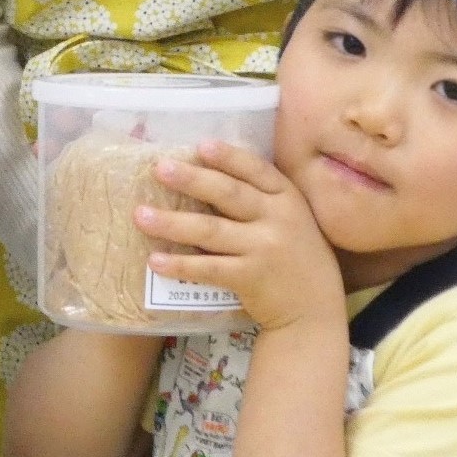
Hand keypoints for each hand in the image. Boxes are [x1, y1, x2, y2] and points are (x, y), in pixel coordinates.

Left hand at [137, 141, 343, 332]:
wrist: (315, 310)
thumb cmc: (296, 257)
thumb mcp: (292, 219)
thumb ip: (262, 200)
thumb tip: (208, 175)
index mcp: (288, 198)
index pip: (255, 169)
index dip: (227, 157)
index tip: (200, 146)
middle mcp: (279, 219)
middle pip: (228, 194)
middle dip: (192, 179)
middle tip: (160, 169)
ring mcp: (264, 249)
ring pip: (211, 230)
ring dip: (172, 222)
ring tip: (141, 215)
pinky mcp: (251, 278)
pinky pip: (209, 268)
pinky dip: (181, 264)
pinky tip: (155, 260)